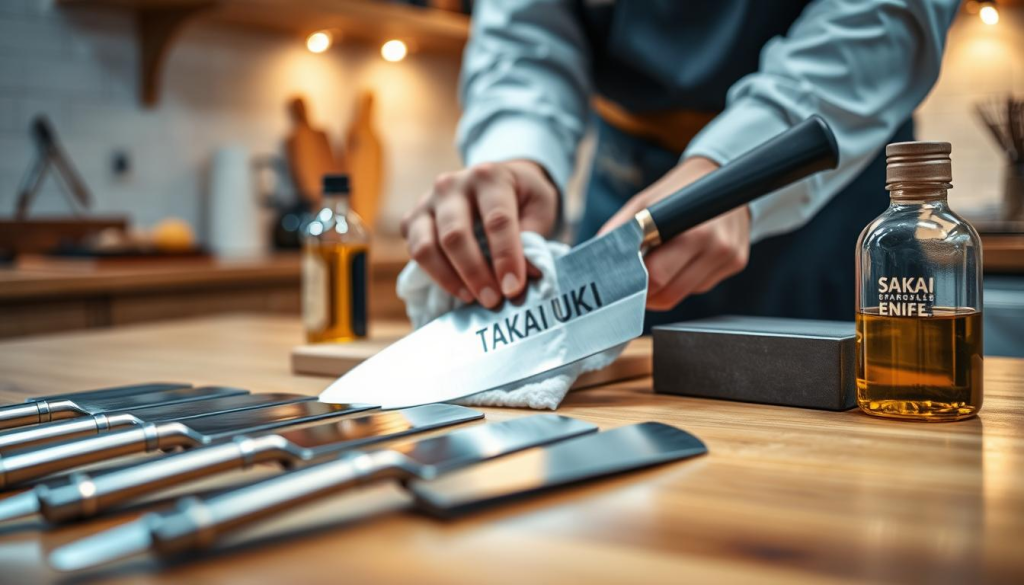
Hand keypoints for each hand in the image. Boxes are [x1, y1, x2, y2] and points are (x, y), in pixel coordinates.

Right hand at [401, 160, 558, 308]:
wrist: (494, 182)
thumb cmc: (521, 198)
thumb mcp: (540, 208)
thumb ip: (534, 239)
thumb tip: (530, 274)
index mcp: (489, 177)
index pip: (497, 220)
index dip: (506, 257)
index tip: (513, 288)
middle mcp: (452, 185)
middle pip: (456, 235)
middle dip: (475, 273)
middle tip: (493, 300)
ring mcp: (427, 201)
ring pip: (426, 247)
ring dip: (449, 279)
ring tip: (473, 298)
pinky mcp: (412, 219)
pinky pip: (415, 252)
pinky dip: (434, 276)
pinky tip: (458, 288)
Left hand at [600, 157, 750, 310]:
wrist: (723, 174)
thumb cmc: (679, 189)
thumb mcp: (645, 202)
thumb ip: (620, 230)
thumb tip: (595, 256)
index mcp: (693, 231)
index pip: (656, 278)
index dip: (634, 284)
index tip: (622, 281)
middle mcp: (716, 246)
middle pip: (669, 294)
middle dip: (646, 292)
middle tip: (633, 281)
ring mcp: (729, 256)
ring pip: (683, 294)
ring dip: (665, 287)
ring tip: (658, 262)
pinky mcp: (737, 262)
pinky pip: (700, 286)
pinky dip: (684, 280)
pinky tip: (682, 258)